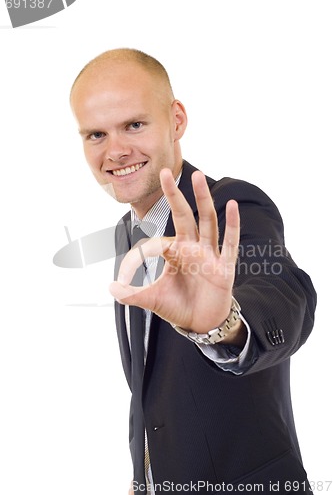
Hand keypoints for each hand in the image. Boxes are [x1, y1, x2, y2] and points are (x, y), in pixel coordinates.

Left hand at [109, 169, 239, 333]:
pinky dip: (232, 225)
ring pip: (207, 222)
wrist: (202, 323)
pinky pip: (230, 243)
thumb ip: (131, 294)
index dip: (141, 253)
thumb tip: (110, 288)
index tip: (127, 271)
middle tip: (164, 171)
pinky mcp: (224, 267)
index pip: (157, 242)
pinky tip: (231, 206)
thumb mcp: (152, 299)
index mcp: (175, 253)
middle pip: (184, 215)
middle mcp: (192, 248)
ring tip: (199, 177)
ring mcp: (210, 255)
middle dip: (174, 195)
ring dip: (203, 200)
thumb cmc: (179, 305)